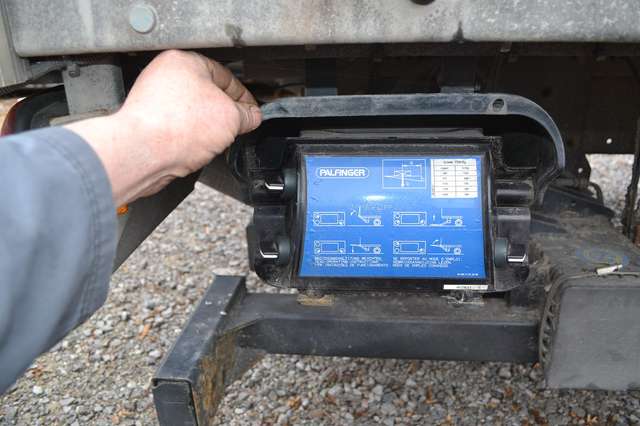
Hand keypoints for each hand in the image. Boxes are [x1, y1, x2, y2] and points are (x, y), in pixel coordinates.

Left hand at [66, 50, 261, 205]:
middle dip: (225, 113)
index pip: (225, 76)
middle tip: (237, 127)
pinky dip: (189, 138)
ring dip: (207, 128)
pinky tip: (193, 148)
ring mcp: (154, 100)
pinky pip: (178, 128)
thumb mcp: (231, 118)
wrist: (142, 154)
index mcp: (184, 62)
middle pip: (207, 94)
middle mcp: (165, 77)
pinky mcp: (147, 123)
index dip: (244, 97)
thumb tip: (252, 117)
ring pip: (192, 113)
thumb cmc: (177, 128)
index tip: (252, 113)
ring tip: (212, 141)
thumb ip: (247, 115)